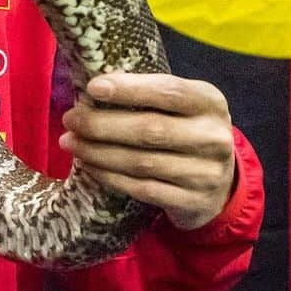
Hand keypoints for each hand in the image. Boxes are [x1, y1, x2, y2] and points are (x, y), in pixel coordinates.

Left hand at [59, 72, 236, 230]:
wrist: (220, 182)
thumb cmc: (185, 128)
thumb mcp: (179, 105)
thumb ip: (148, 93)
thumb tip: (92, 89)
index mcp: (210, 102)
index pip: (168, 91)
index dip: (129, 89)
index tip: (92, 88)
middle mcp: (213, 137)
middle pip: (150, 130)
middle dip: (101, 125)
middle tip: (70, 119)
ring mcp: (206, 174)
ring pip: (141, 162)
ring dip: (98, 152)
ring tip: (70, 142)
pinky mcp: (193, 202)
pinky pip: (142, 189)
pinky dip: (110, 176)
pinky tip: (89, 166)